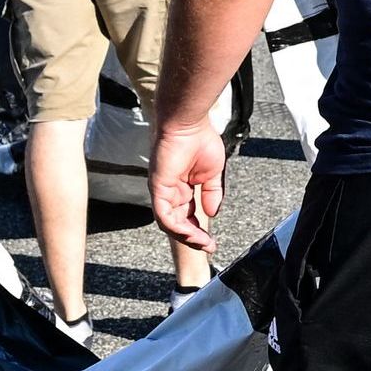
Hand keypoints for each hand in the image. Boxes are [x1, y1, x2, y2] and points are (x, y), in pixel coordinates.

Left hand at [148, 117, 225, 252]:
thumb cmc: (200, 140)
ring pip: (170, 223)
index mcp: (182, 188)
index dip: (199, 231)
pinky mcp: (158, 188)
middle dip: (194, 238)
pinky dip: (177, 227)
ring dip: (186, 236)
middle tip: (209, 246)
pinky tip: (192, 233)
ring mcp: (162, 191)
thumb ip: (212, 193)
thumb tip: (212, 212)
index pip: (188, 216)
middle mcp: (170, 192)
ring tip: (203, 243)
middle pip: (178, 224)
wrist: (189, 123)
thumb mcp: (213, 173)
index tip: (212, 242)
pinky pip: (163, 215)